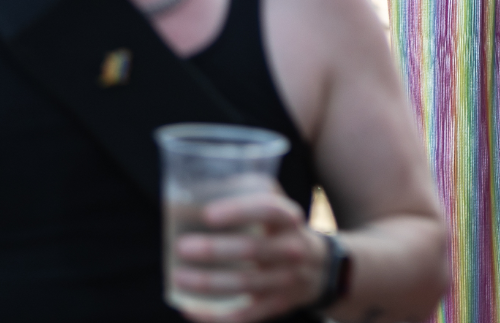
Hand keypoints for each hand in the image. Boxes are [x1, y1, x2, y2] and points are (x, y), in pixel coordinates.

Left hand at [170, 191, 325, 322]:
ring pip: (244, 284)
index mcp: (290, 220)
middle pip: (252, 250)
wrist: (321, 269)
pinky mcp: (276, 305)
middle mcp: (291, 249)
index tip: (207, 214)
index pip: (269, 210)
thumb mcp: (278, 208)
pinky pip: (244, 314)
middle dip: (214, 249)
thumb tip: (198, 189)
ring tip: (177, 277)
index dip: (239, 211)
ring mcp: (285, 280)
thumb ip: (249, 194)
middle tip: (181, 246)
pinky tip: (190, 308)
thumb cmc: (284, 232)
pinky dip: (215, 315)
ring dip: (207, 283)